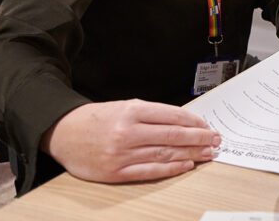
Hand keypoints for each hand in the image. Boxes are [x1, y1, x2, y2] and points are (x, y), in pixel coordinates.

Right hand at [42, 99, 219, 183]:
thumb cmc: (96, 119)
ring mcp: (122, 154)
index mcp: (131, 111)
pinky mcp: (116, 172)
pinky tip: (186, 165)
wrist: (62, 133)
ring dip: (190, 154)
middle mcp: (127, 132)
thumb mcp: (123, 106)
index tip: (207, 125)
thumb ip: (150, 113)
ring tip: (207, 153)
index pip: (172, 116)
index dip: (194, 121)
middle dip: (199, 138)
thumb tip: (182, 122)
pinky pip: (150, 171)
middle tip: (215, 140)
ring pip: (165, 154)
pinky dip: (171, 169)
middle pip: (173, 135)